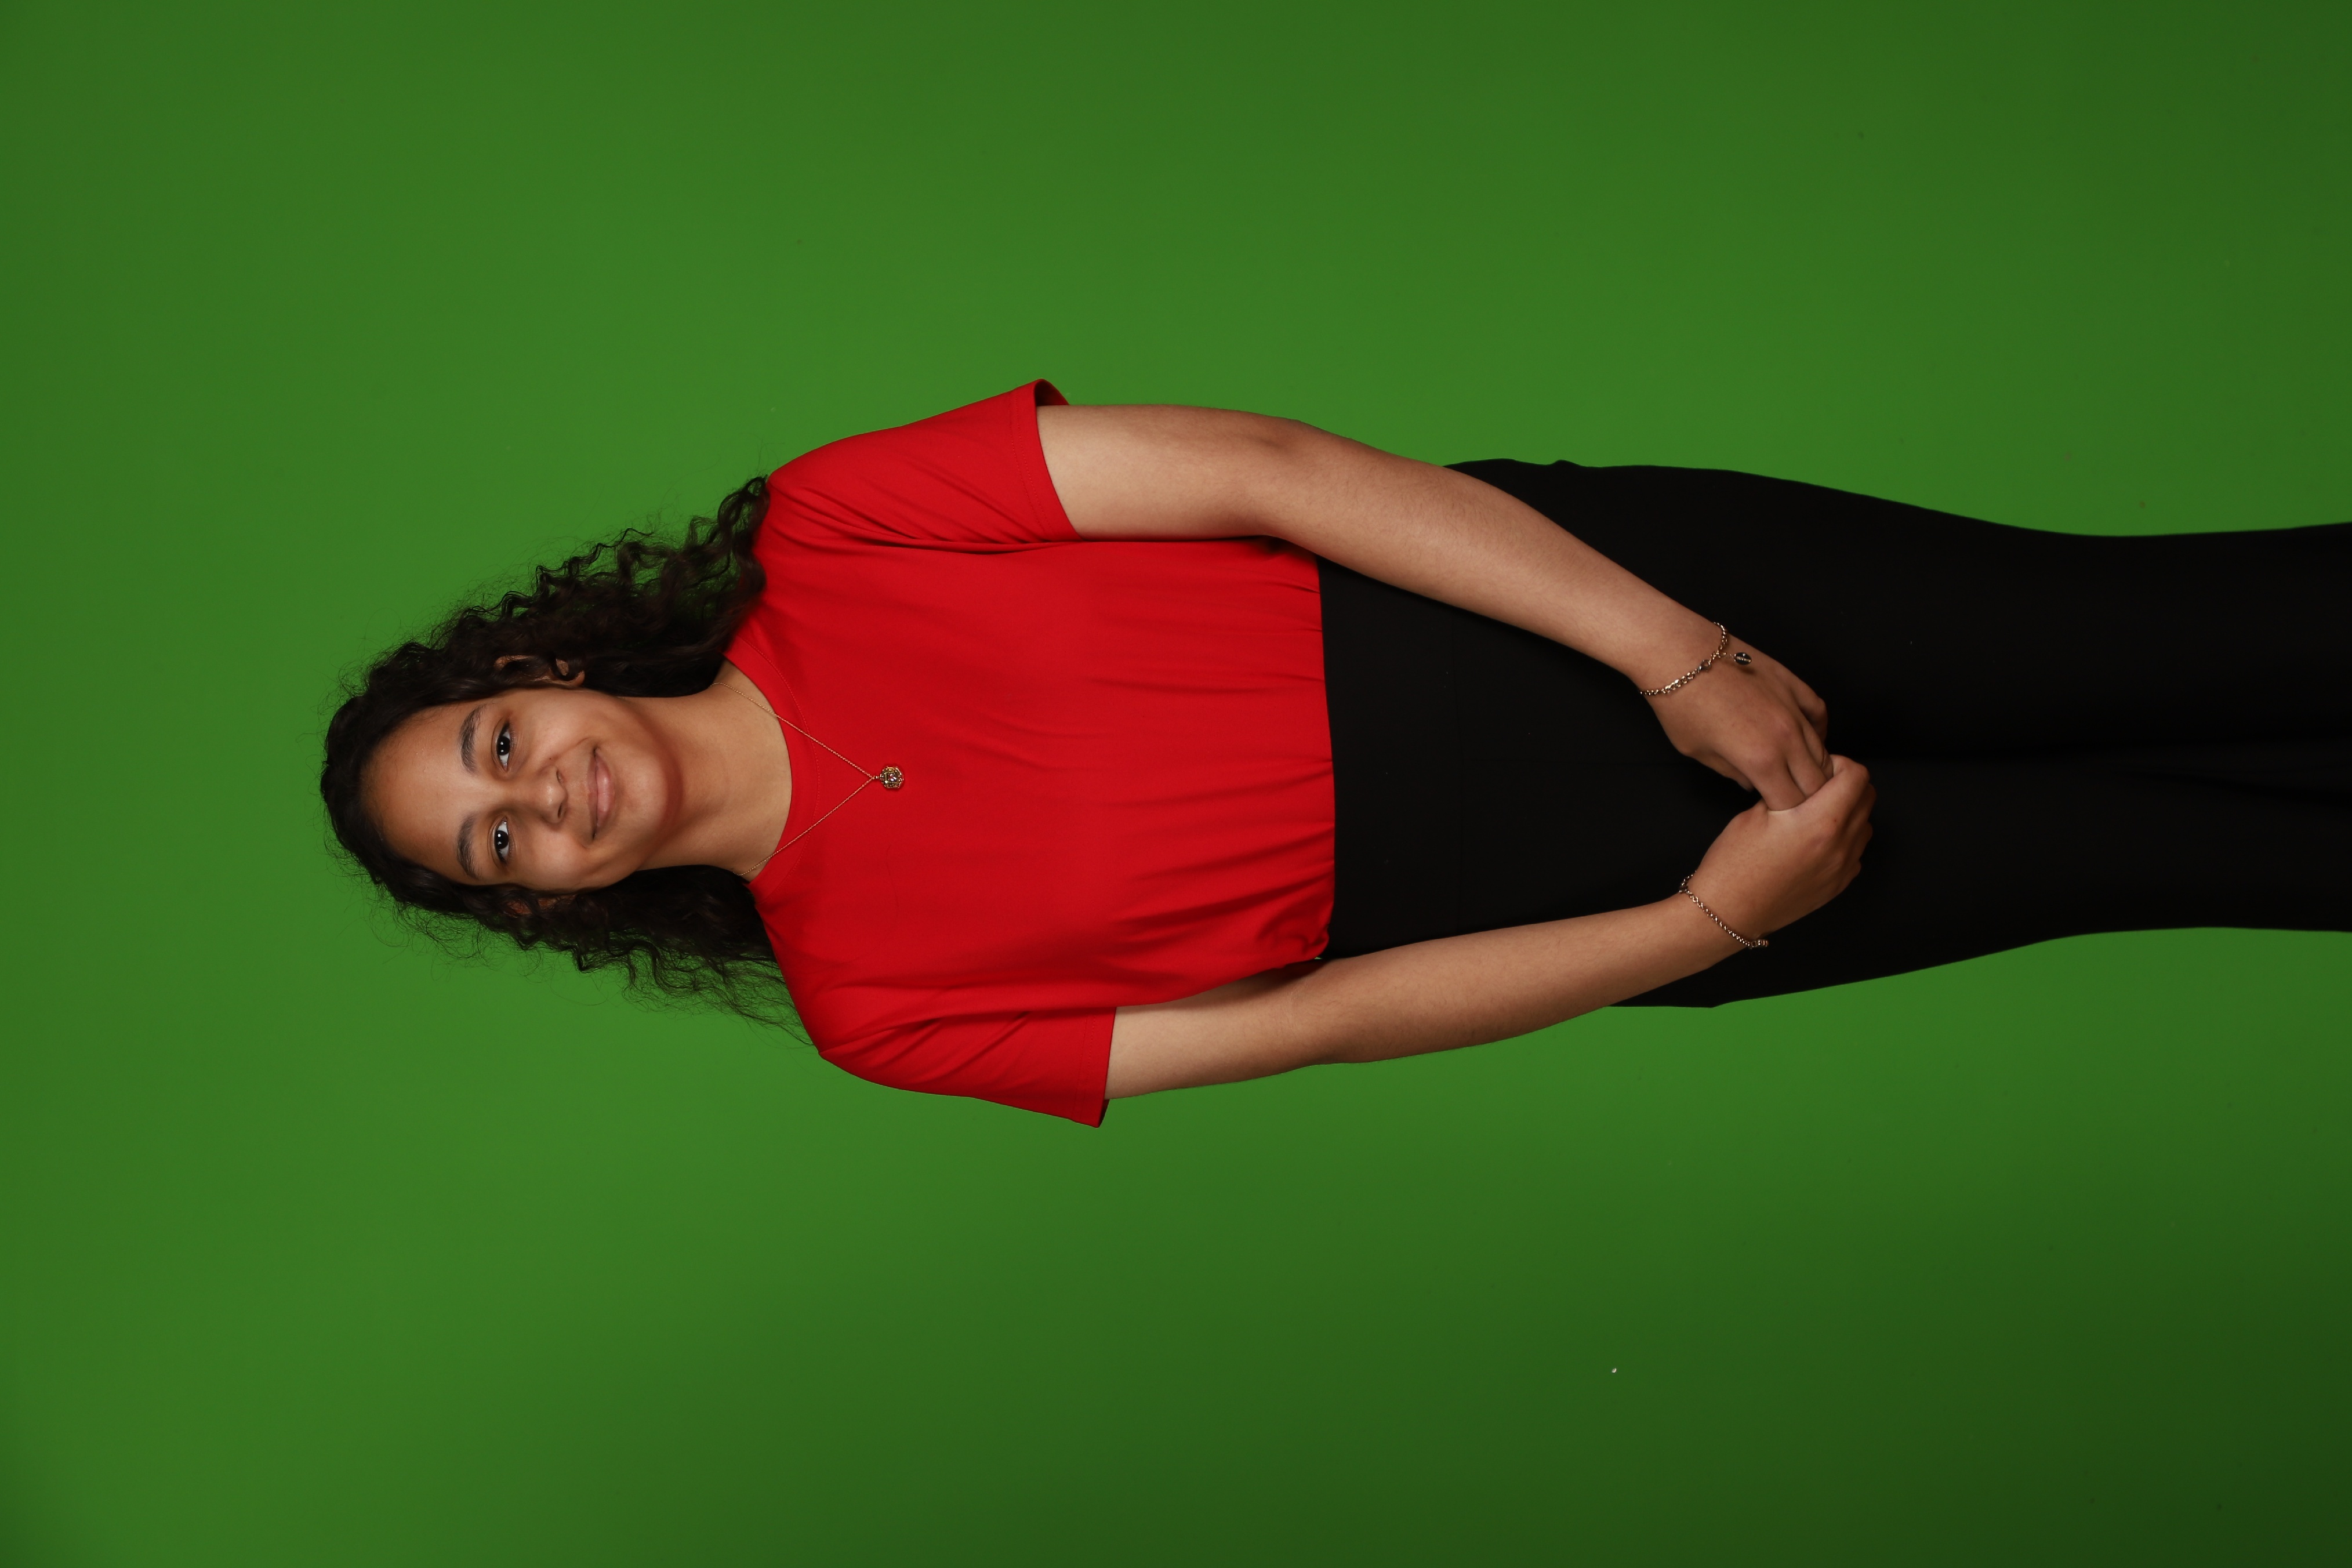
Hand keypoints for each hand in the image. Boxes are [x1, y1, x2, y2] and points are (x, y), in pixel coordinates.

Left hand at [1645, 636, 1831, 808]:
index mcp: (1761, 759)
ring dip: (1813, 766)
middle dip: (1804, 795)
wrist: (1678, 652)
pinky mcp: (1792, 683)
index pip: (1792, 802)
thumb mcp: (1699, 752)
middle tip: (1789, 796)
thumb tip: (1751, 783)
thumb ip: (1732, 773)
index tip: (1775, 811)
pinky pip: (1819, 714)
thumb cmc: (1680, 704)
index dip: (1784, 813)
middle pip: (1816, 781)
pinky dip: (1818, 731)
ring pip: (1821, 749)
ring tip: (1798, 774)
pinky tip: (1807, 738)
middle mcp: (1786, 736)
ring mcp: (1793, 707)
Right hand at [1683, 755, 1874, 938]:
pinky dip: (1844, 840)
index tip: (1819, 769)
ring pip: (1865, 824)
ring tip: (1816, 816)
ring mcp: (1842, 869)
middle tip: (1818, 787)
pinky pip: (1855, 852)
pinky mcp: (1838, 885)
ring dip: (1848, 812)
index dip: (1839, 764)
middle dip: (1847, 785)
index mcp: (1820, 822)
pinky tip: (1814, 842)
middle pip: (1868, 797)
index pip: (1857, 776)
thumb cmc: (1734, 864)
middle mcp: (1840, 846)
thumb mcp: (1755, 813)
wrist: (1728, 911)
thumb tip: (1804, 781)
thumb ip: (1789, 792)